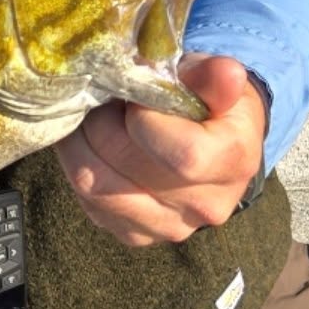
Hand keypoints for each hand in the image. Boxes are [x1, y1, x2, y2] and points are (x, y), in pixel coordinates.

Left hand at [54, 54, 266, 246]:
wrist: (211, 147)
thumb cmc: (207, 103)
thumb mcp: (210, 80)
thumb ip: (210, 76)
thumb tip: (228, 72)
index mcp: (231, 162)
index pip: (181, 154)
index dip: (144, 117)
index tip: (136, 95)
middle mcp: (204, 205)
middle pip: (123, 161)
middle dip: (100, 119)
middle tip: (100, 95)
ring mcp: (168, 227)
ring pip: (93, 185)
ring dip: (78, 141)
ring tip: (88, 116)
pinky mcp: (136, 235)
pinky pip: (86, 201)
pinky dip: (77, 165)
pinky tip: (88, 143)